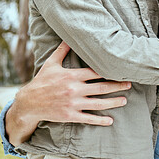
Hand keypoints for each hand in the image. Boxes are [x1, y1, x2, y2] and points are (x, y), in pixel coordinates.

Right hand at [6, 41, 131, 145]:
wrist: (28, 103)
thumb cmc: (42, 81)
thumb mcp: (51, 63)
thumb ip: (62, 50)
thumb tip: (68, 37)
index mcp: (72, 75)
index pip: (95, 72)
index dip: (109, 71)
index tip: (121, 70)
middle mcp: (74, 89)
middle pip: (101, 87)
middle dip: (117, 86)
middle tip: (129, 84)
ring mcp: (73, 103)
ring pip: (97, 103)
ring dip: (113, 102)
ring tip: (124, 100)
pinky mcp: (70, 115)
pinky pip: (87, 118)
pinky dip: (99, 120)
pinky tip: (110, 121)